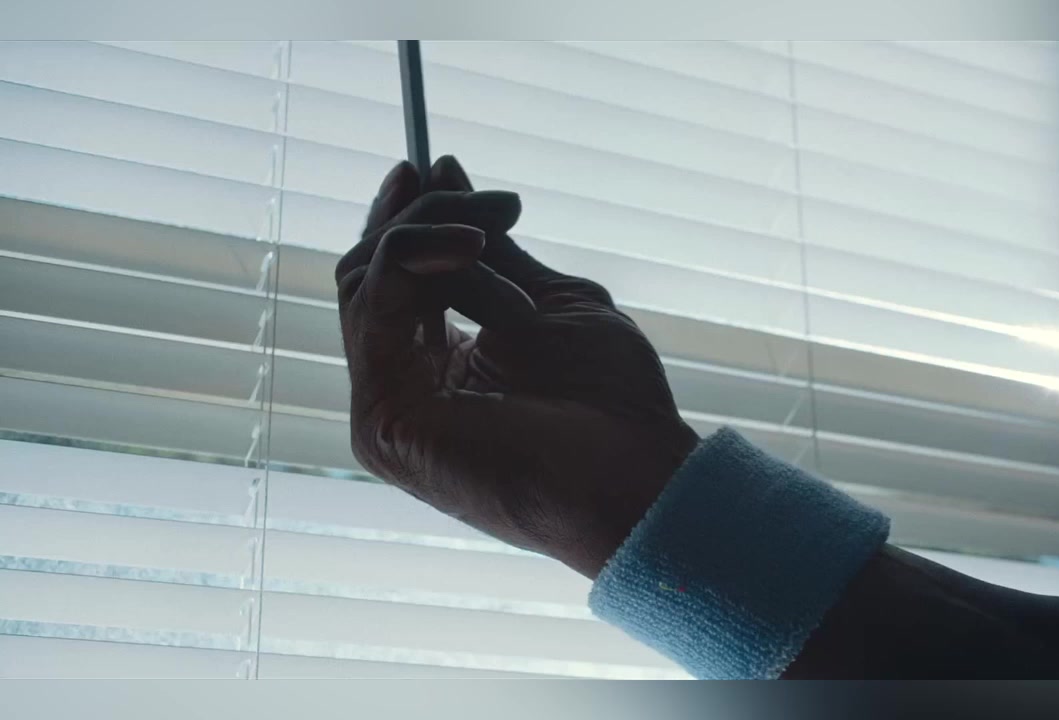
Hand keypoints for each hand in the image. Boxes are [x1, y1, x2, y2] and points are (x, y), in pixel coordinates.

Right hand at [335, 157, 698, 577]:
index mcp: (438, 368)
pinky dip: (413, 258)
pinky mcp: (385, 420)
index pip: (393, 281)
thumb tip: (442, 170)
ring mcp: (389, 407)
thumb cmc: (610, 403)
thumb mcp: (548, 302)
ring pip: (364, 283)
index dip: (405, 219)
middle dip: (419, 216)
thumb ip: (489, 249)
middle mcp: (404, 387)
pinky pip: (372, 310)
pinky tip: (469, 245)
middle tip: (484, 198)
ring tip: (490, 227)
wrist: (635, 476)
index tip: (430, 164)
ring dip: (424, 232)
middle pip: (369, 275)